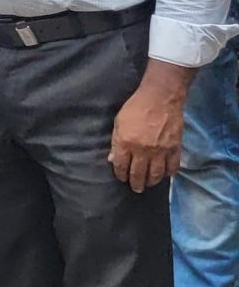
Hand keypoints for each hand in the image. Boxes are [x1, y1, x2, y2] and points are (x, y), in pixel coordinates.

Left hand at [112, 70, 190, 191]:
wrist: (161, 98)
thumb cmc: (135, 107)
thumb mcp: (119, 122)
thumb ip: (115, 142)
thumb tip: (112, 158)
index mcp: (126, 143)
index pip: (121, 166)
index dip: (120, 174)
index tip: (122, 178)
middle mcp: (143, 150)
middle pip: (138, 174)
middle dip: (136, 184)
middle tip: (136, 188)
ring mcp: (160, 151)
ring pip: (156, 174)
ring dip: (152, 182)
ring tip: (149, 184)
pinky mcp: (175, 148)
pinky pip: (172, 167)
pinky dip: (169, 174)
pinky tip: (165, 175)